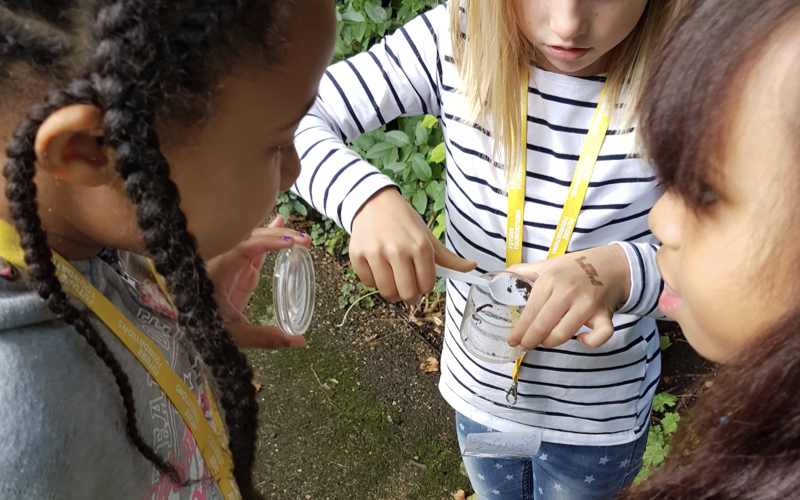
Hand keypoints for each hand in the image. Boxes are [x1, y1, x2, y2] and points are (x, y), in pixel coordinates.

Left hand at [207, 215, 308, 348]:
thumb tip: (299, 342)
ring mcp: (232, 264)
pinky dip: (270, 241)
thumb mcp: (234, 335)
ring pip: (255, 240)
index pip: (247, 248)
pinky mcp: (238, 271)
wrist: (184, 328)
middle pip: (253, 238)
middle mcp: (226, 261)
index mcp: (221, 271)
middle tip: (304, 240)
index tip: (291, 241)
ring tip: (298, 236)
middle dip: (279, 236)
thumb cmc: (204, 327)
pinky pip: (255, 250)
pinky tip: (284, 235)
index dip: (269, 242)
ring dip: (276, 235)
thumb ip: (266, 338)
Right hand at [350, 187, 475, 303]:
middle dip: (409, 297)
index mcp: (420, 246)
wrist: (373, 203)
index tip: (421, 283)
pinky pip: (368, 283)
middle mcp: (398, 250)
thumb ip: (448, 258)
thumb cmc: (404, 222)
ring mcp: (376, 253)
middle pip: (407, 294)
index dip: (425, 288)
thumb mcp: (427, 236)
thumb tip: (472, 268)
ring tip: (393, 280)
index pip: (427, 285)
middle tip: (407, 290)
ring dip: (391, 292)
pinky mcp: (357, 255)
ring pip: (386, 292)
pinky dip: (373, 281)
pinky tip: (377, 267)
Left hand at [506, 245, 630, 349]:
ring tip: (546, 341)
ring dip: (551, 342)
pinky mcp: (605, 314)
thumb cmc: (576, 267)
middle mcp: (568, 292)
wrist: (612, 264)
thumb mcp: (547, 265)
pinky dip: (590, 342)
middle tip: (525, 345)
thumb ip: (523, 272)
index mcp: (550, 280)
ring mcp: (587, 304)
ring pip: (564, 333)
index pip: (530, 312)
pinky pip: (600, 335)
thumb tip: (499, 276)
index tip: (513, 340)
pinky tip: (581, 339)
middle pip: (543, 325)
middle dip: (530, 340)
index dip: (519, 330)